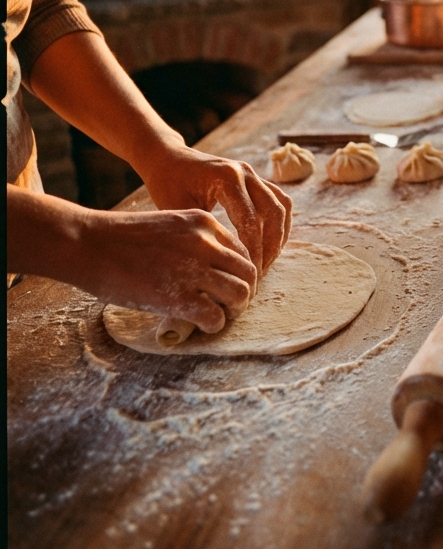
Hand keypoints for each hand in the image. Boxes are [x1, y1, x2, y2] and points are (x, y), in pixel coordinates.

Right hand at [80, 208, 258, 333]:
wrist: (88, 244)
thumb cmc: (121, 237)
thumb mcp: (169, 225)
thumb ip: (194, 240)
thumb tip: (210, 266)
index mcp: (205, 223)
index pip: (242, 251)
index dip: (240, 271)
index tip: (230, 284)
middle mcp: (206, 243)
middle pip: (249, 272)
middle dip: (245, 291)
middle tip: (231, 304)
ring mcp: (193, 269)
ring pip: (240, 294)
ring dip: (235, 309)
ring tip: (221, 315)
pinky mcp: (177, 296)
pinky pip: (214, 316)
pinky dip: (214, 325)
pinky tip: (203, 326)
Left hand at [136, 142, 290, 276]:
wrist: (168, 158)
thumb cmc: (167, 184)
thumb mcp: (178, 210)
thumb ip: (202, 232)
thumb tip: (219, 267)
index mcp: (227, 178)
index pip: (251, 220)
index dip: (253, 251)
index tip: (247, 274)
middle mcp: (246, 173)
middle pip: (274, 213)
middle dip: (270, 247)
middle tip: (259, 274)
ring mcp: (254, 174)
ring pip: (282, 207)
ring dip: (279, 237)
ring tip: (266, 262)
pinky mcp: (256, 179)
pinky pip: (280, 201)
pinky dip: (280, 224)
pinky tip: (271, 245)